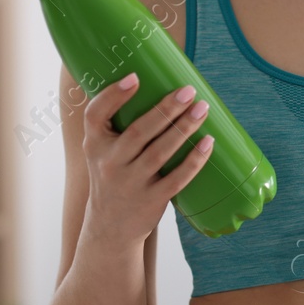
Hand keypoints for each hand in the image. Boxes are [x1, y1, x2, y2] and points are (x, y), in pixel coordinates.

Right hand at [80, 72, 213, 247]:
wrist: (110, 226)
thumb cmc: (113, 176)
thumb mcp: (102, 151)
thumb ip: (117, 124)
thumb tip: (149, 79)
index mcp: (96, 145)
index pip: (95, 116)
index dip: (113, 96)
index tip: (135, 77)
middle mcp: (110, 163)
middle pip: (139, 132)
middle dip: (166, 109)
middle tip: (188, 90)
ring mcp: (130, 183)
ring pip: (160, 152)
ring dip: (184, 128)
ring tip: (203, 109)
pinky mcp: (151, 200)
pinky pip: (177, 178)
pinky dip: (194, 160)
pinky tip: (208, 142)